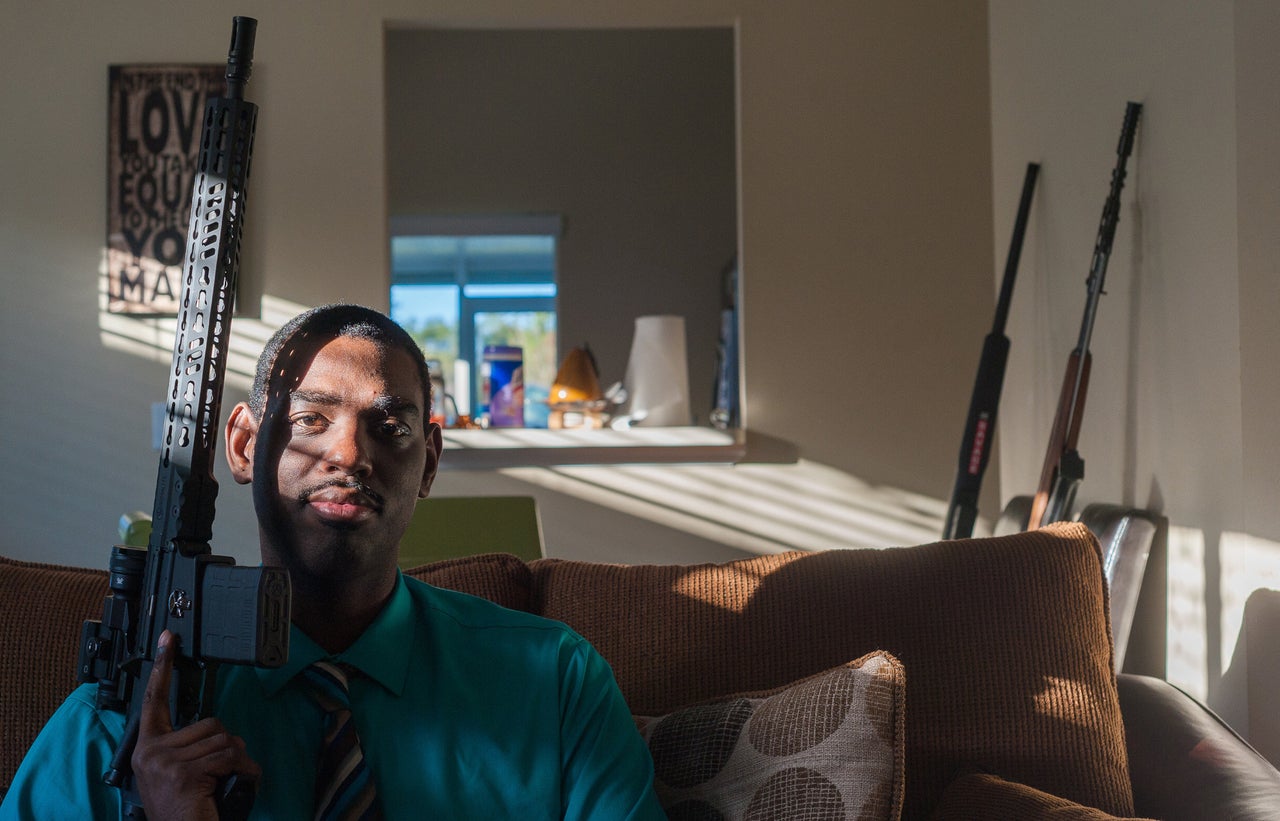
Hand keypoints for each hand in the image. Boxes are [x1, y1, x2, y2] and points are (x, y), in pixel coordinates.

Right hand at [131, 630, 260, 820]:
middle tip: (219, 772)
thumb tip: (215, 731)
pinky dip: (244, 769)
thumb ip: (184, 747)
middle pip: (208, 722)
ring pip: (223, 738)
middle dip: (225, 745)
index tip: (168, 638)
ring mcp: (165, 762)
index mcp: (146, 749)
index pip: (154, 701)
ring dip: (236, 759)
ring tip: (225, 781)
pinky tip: (237, 783)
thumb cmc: (184, 809)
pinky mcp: (184, 773)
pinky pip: (229, 755)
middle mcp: (150, 753)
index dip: (163, 668)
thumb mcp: (174, 774)